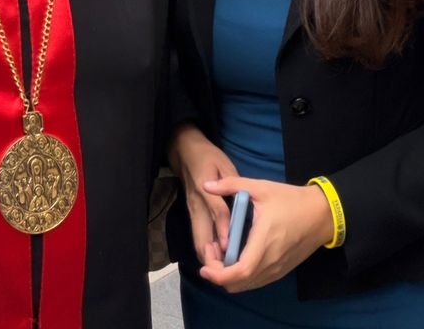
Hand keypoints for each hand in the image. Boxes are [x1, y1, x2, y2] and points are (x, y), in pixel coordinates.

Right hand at [168, 124, 238, 265]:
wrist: (185, 153)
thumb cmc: (208, 158)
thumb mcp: (223, 164)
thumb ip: (231, 183)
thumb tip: (238, 202)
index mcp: (205, 188)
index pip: (216, 212)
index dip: (224, 230)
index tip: (231, 247)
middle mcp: (196, 206)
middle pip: (201, 238)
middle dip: (213, 258)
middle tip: (230, 271)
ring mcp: (193, 213)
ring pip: (198, 243)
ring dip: (211, 259)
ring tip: (228, 271)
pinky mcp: (194, 217)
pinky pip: (199, 240)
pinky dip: (209, 253)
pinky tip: (222, 260)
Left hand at [195, 176, 333, 292]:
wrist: (322, 214)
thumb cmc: (292, 200)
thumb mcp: (262, 187)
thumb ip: (231, 185)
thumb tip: (206, 185)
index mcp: (264, 242)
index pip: (240, 271)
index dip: (219, 274)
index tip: (204, 266)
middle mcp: (271, 261)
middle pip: (239, 284)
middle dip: (218, 274)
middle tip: (211, 252)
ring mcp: (277, 269)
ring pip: (247, 285)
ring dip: (230, 276)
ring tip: (221, 253)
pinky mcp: (281, 270)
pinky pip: (257, 281)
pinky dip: (242, 276)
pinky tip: (237, 256)